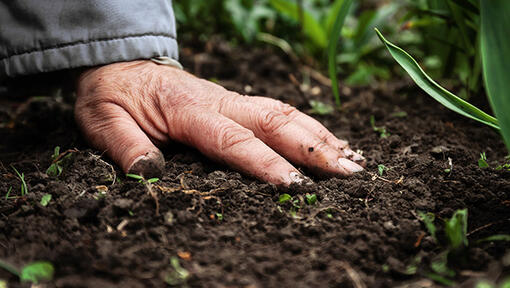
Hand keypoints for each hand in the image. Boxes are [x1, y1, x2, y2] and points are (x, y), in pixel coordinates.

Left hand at [74, 60, 364, 185]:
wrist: (121, 65)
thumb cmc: (113, 96)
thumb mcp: (103, 121)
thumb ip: (125, 147)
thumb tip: (150, 174)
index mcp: (188, 110)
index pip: (233, 140)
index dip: (265, 163)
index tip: (296, 186)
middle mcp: (219, 102)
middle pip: (275, 122)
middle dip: (314, 148)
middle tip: (350, 174)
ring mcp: (231, 100)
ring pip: (284, 113)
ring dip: (320, 136)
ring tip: (353, 159)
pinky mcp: (236, 102)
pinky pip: (279, 111)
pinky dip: (309, 126)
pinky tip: (329, 142)